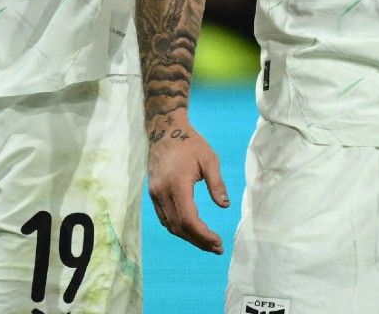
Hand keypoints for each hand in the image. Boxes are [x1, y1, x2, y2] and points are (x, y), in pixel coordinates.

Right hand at [146, 113, 228, 253]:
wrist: (164, 131)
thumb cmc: (190, 144)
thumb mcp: (209, 159)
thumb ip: (216, 183)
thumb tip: (224, 206)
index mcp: (177, 184)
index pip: (188, 219)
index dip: (203, 235)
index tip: (218, 242)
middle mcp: (162, 193)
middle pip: (178, 227)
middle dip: (198, 241)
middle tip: (216, 247)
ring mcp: (155, 194)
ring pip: (170, 225)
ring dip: (188, 237)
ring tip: (207, 243)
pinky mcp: (153, 194)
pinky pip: (164, 218)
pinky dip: (178, 228)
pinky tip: (192, 231)